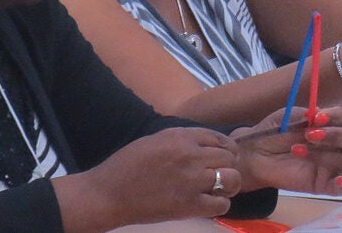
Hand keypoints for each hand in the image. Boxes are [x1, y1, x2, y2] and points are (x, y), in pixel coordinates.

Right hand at [76, 127, 240, 224]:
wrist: (108, 194)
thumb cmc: (127, 166)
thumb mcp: (155, 140)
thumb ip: (182, 139)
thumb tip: (204, 144)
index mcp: (181, 137)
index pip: (219, 138)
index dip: (225, 148)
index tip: (223, 156)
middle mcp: (191, 155)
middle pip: (229, 157)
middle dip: (227, 165)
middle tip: (218, 174)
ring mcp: (193, 180)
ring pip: (232, 179)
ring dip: (228, 184)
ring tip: (217, 189)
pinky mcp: (190, 205)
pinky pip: (222, 204)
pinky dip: (219, 204)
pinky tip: (207, 203)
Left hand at [233, 106, 341, 195]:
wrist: (255, 154)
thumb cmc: (273, 133)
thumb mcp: (286, 117)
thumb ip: (304, 115)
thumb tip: (318, 115)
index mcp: (328, 124)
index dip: (335, 117)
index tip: (318, 118)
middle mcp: (334, 144)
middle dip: (335, 135)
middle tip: (309, 135)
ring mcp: (330, 165)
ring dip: (322, 155)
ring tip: (296, 150)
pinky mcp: (323, 184)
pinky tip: (336, 180)